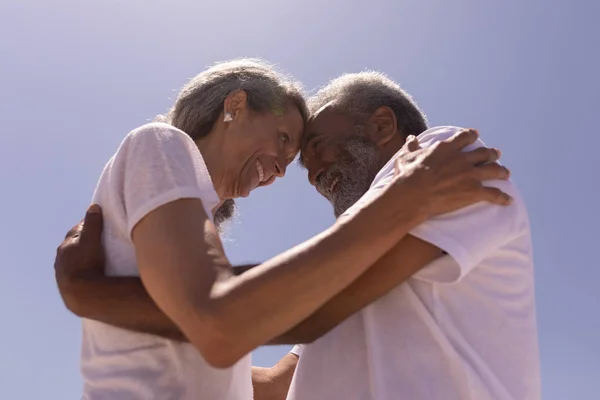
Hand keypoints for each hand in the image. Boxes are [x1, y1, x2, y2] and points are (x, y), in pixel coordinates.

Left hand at [54, 204, 105, 285]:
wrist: (80, 293)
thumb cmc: (86, 264)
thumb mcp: (91, 239)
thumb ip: (92, 223)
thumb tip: (93, 206)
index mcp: (66, 245)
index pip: (78, 230)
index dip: (89, 226)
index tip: (101, 224)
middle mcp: (61, 257)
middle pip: (74, 245)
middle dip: (85, 241)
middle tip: (101, 241)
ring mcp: (63, 272)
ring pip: (73, 260)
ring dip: (83, 257)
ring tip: (97, 258)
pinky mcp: (67, 286)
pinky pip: (76, 273)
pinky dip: (83, 270)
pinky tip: (91, 274)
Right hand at [392, 128, 510, 218]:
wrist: (413, 194)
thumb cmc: (406, 176)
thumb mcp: (405, 158)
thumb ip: (411, 147)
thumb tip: (411, 138)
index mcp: (446, 148)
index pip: (464, 137)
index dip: (471, 135)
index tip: (476, 134)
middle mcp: (462, 159)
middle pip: (483, 153)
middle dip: (491, 153)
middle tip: (496, 154)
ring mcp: (470, 174)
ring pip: (493, 170)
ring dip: (501, 171)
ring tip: (506, 173)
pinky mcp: (474, 191)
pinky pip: (493, 194)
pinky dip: (502, 198)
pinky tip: (508, 201)